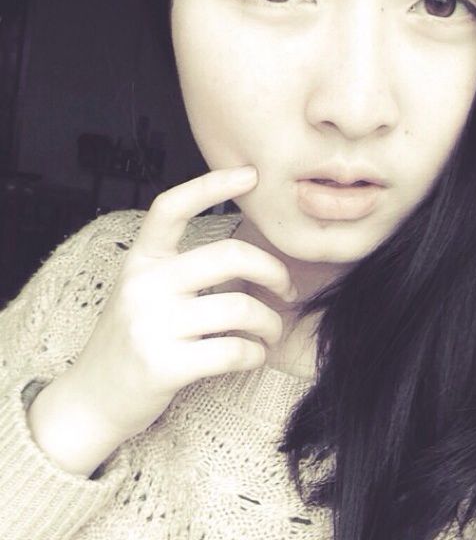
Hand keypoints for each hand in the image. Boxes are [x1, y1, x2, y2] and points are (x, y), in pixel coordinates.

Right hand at [28, 166, 295, 473]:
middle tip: (285, 289)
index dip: (212, 184)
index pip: (172, 207)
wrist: (91, 399)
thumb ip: (183, 270)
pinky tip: (254, 355)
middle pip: (229, 256)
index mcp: (141, 260)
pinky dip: (256, 354)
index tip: (250, 174)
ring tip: (271, 332)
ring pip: (240, 309)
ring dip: (270, 322)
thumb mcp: (144, 292)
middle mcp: (144, 285)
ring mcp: (151, 325)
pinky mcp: (163, 366)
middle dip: (273, 270)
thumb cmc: (132, 339)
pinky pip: (234, 351)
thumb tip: (250, 257)